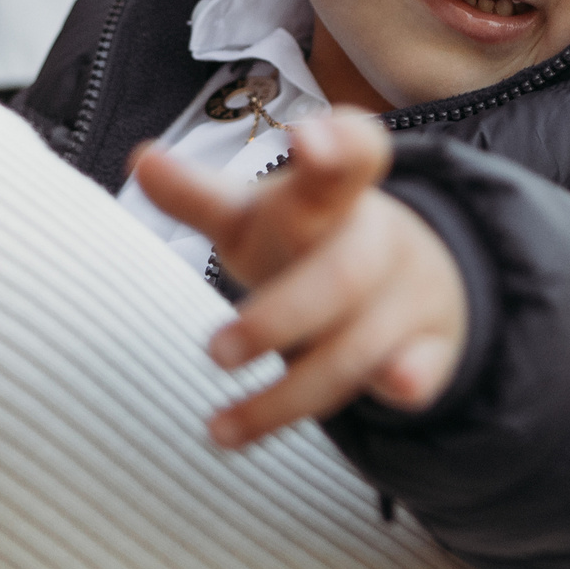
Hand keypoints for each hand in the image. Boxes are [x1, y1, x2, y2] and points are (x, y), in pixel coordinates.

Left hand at [135, 110, 468, 448]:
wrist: (408, 278)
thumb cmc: (307, 241)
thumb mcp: (251, 217)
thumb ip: (198, 195)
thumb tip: (139, 160)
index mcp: (332, 195)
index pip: (351, 154)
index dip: (334, 146)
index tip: (306, 140)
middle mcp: (378, 239)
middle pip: (340, 274)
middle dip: (280, 316)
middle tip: (214, 351)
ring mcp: (409, 293)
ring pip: (358, 344)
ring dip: (292, 392)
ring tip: (219, 428)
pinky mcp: (430, 347)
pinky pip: (427, 366)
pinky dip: (412, 378)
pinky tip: (397, 387)